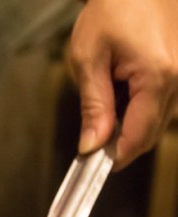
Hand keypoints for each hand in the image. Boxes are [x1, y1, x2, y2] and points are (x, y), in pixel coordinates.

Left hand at [70, 0, 177, 168]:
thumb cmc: (112, 10)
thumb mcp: (89, 59)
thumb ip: (93, 107)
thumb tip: (91, 146)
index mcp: (159, 77)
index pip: (138, 137)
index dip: (114, 157)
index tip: (92, 165)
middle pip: (150, 133)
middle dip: (119, 140)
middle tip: (91, 135)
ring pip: (157, 119)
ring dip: (129, 121)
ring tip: (107, 91)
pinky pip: (163, 101)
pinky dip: (140, 104)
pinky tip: (121, 85)